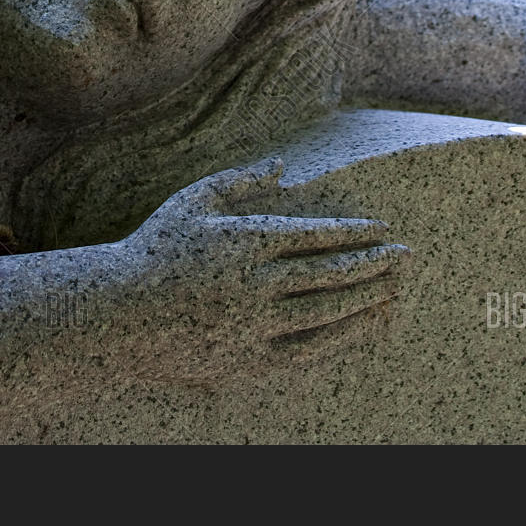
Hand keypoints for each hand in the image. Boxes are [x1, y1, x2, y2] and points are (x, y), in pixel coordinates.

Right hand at [112, 157, 406, 383]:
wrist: (118, 315)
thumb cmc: (154, 249)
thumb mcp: (192, 201)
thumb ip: (239, 181)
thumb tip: (282, 165)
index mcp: (245, 240)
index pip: (316, 234)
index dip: (355, 231)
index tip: (383, 229)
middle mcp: (256, 283)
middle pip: (330, 272)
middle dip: (374, 262)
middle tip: (407, 256)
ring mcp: (254, 325)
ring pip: (326, 312)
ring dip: (365, 298)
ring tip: (392, 289)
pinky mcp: (248, 360)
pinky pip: (307, 349)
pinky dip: (340, 337)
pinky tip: (361, 327)